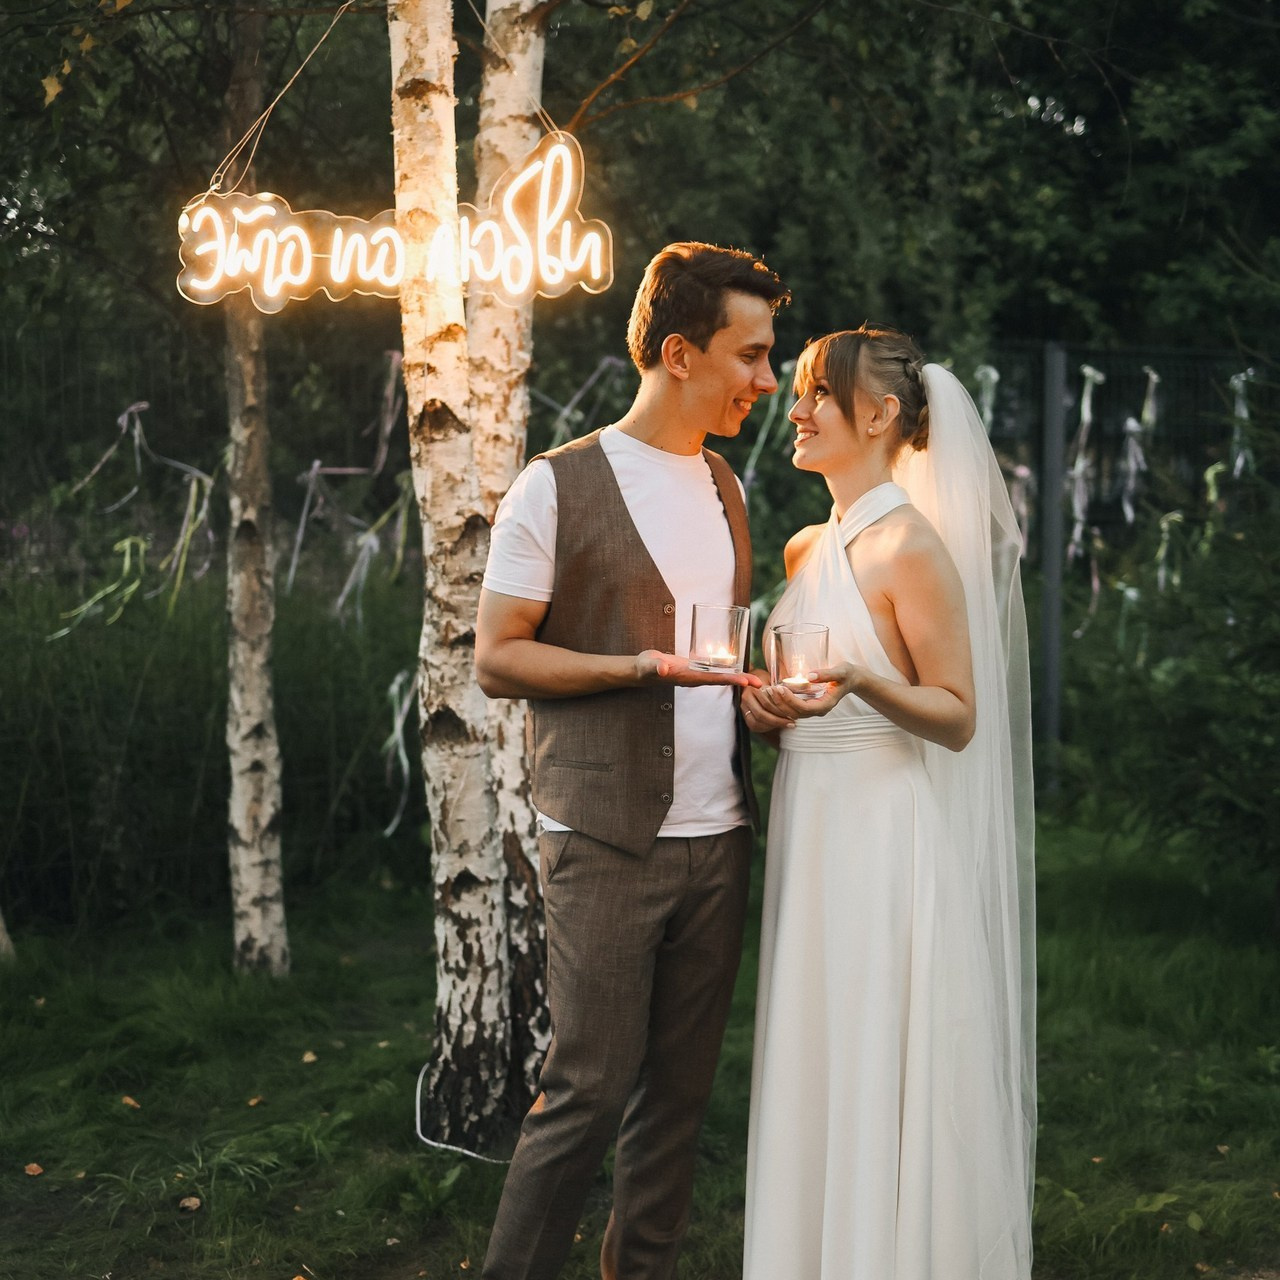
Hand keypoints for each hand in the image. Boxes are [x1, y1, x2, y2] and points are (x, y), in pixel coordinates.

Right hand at [635, 651, 762, 688]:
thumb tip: (663, 668)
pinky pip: (715, 672)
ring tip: (755, 678)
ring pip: (721, 677)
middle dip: (740, 681)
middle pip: (722, 680)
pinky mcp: (695, 669)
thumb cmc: (645, 667)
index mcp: (688, 677)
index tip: (746, 682)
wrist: (643, 670)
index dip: (731, 680)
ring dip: (737, 677)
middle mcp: (696, 678)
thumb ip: (655, 666)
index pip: (714, 679)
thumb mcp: (648, 665)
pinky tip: (738, 668)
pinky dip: (728, 672)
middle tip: (760, 683)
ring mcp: (696, 675)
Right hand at [741, 672, 796, 733]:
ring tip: (786, 725)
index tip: (793, 714)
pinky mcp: (745, 715)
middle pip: (761, 715)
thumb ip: (778, 685)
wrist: (753, 680)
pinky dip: (767, 727)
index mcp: (752, 688)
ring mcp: (743, 708)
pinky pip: (755, 726)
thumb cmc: (765, 679)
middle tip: (791, 723)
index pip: (766, 704)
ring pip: (757, 723)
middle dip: (778, 721)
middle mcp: (745, 698)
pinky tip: (777, 726)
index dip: (780, 711)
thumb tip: (791, 691)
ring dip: (773, 726)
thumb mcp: (772, 678)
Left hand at [760, 662, 862, 719]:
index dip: (789, 700)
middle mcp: (818, 711)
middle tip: (768, 689)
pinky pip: (792, 708)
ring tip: (767, 690)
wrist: (852, 680)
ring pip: (791, 713)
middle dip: (780, 703)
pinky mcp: (808, 705)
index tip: (779, 688)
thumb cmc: (847, 674)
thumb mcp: (841, 671)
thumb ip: (827, 674)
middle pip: (794, 713)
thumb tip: (810, 675)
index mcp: (825, 705)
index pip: (803, 708)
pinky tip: (773, 691)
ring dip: (778, 704)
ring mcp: (813, 709)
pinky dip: (782, 702)